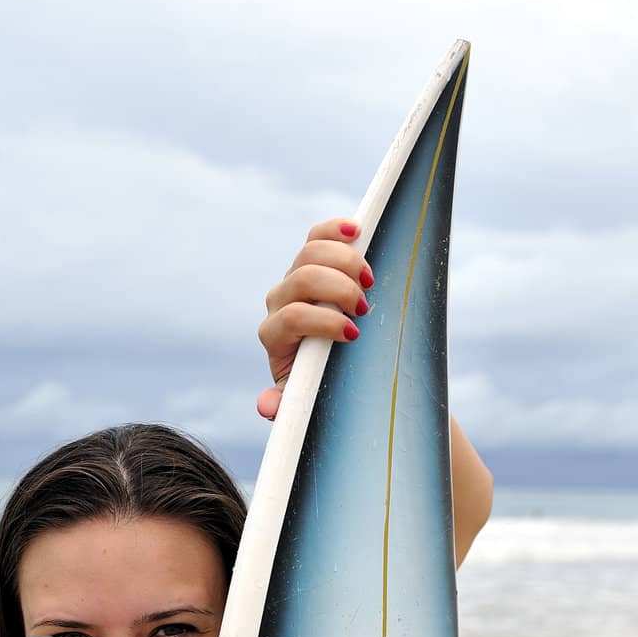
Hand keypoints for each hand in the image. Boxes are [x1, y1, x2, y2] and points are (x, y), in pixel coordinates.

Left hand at [257, 217, 372, 420]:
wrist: (313, 359)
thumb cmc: (311, 381)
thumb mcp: (299, 397)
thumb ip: (285, 404)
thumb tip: (268, 407)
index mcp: (274, 335)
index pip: (292, 318)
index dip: (324, 322)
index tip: (353, 333)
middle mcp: (279, 302)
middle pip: (305, 278)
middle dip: (340, 289)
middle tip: (364, 306)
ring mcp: (293, 277)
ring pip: (312, 252)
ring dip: (346, 261)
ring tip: (369, 279)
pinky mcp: (309, 260)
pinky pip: (318, 235)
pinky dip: (337, 229)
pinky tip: (357, 230)